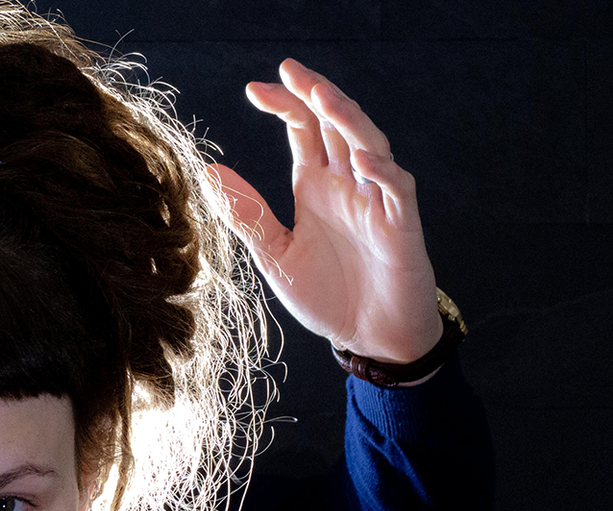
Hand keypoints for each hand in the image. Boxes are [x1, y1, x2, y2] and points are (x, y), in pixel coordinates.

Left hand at [212, 58, 442, 364]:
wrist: (371, 340)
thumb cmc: (329, 296)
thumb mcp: (276, 257)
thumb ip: (248, 215)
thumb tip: (211, 171)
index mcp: (316, 187)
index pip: (304, 130)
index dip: (285, 105)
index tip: (254, 89)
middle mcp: (348, 185)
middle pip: (336, 125)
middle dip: (316, 95)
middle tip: (289, 69)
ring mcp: (377, 202)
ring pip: (369, 144)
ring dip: (348, 118)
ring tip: (322, 95)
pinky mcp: (402, 227)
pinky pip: (397, 190)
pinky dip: (383, 172)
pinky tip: (362, 158)